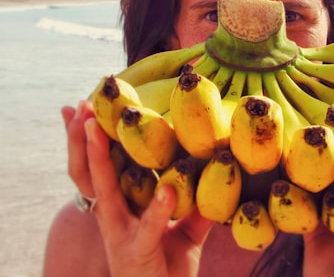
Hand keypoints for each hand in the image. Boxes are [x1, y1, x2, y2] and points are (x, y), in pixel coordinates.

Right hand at [62, 102, 211, 276]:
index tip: (89, 108)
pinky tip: (167, 190)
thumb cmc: (167, 267)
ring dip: (100, 158)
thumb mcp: (184, 230)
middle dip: (85, 138)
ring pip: (106, 190)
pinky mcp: (136, 252)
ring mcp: (120, 233)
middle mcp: (115, 215)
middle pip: (94, 171)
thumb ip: (195, 204)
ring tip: (96, 130)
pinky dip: (158, 209)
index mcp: (123, 206)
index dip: (97, 139)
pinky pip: (148, 227)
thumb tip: (218, 174)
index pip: (107, 165)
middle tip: (82, 105)